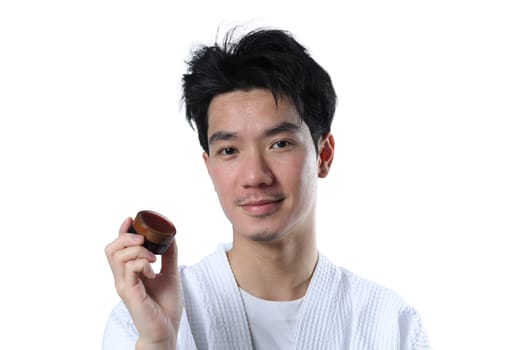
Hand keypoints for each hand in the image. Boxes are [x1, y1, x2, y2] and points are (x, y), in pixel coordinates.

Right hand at [105, 218, 182, 348]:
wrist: (167, 330)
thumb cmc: (166, 306)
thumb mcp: (170, 274)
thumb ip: (169, 256)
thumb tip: (171, 236)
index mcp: (130, 272)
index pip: (118, 247)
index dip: (122, 231)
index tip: (131, 219)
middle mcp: (123, 278)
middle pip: (111, 249)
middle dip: (126, 236)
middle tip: (144, 239)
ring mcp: (125, 285)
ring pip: (118, 256)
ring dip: (137, 249)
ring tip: (152, 257)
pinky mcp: (130, 293)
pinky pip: (130, 269)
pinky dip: (142, 263)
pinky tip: (153, 270)